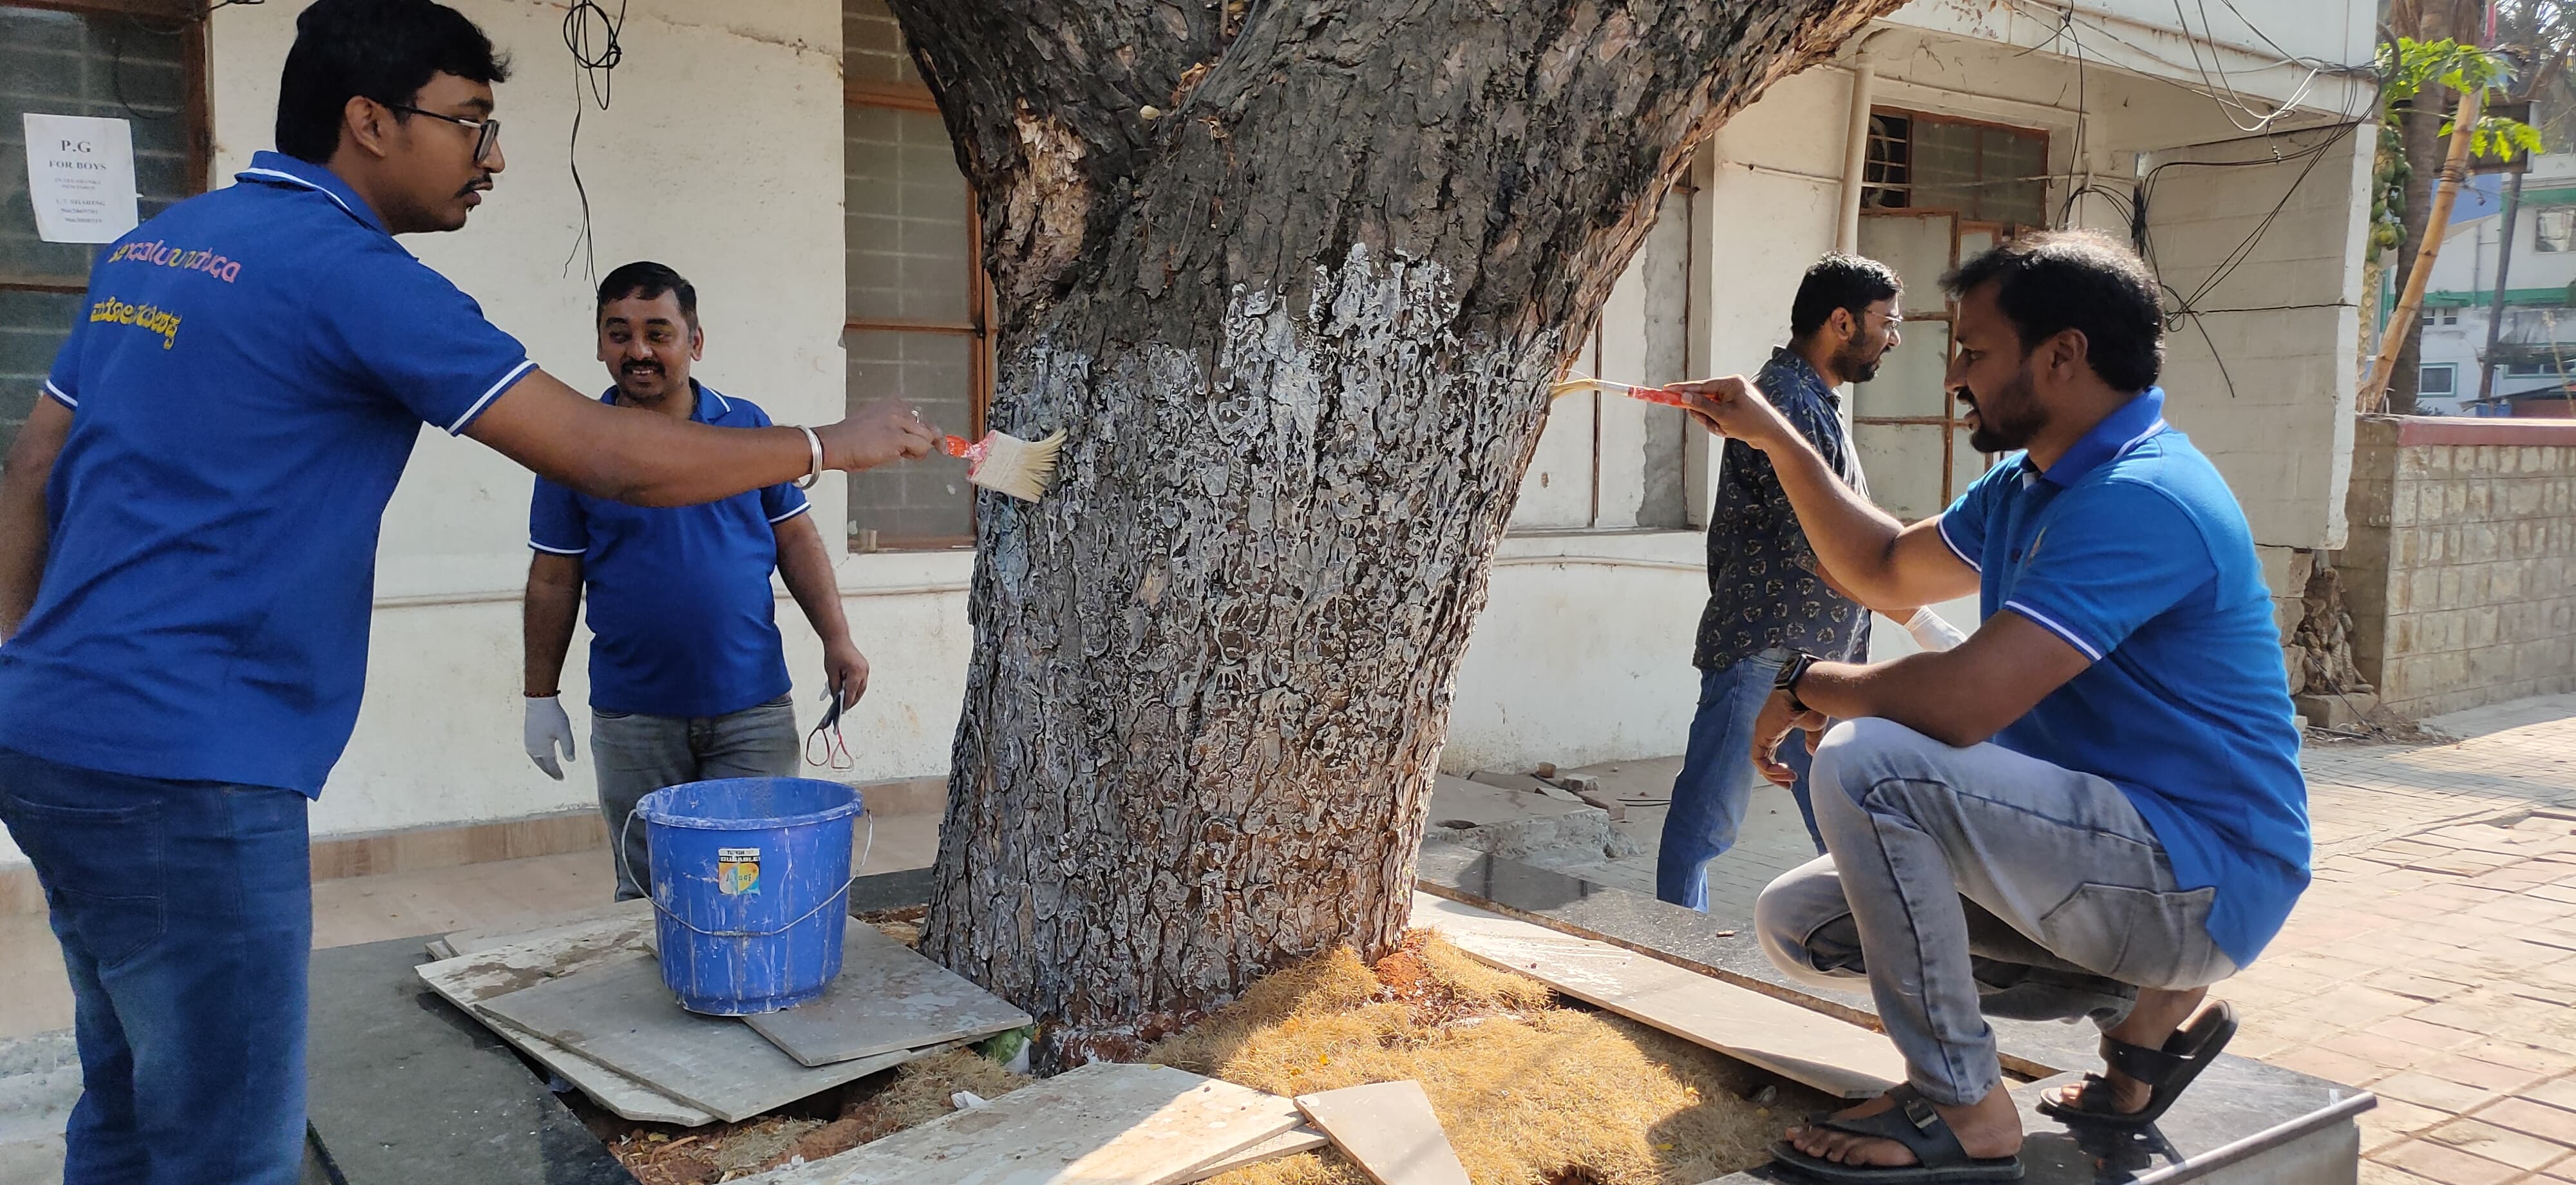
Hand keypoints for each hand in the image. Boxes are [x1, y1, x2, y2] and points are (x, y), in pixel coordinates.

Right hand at [523, 695, 575, 779]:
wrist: (539, 701)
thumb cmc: (553, 715)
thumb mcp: (564, 731)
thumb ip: (568, 747)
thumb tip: (571, 761)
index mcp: (543, 749)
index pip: (551, 766)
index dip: (557, 773)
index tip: (562, 779)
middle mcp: (534, 749)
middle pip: (542, 765)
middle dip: (550, 771)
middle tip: (557, 777)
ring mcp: (529, 742)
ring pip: (537, 759)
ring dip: (544, 765)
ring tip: (550, 768)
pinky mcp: (528, 736)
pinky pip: (533, 752)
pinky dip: (539, 757)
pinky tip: (542, 755)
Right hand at [820, 398, 941, 470]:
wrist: (836, 444)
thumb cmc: (851, 439)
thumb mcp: (875, 424)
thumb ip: (893, 426)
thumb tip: (909, 439)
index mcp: (891, 403)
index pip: (918, 416)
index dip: (922, 431)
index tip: (925, 441)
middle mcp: (897, 409)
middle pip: (927, 426)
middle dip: (924, 442)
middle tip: (915, 453)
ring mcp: (898, 421)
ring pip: (927, 437)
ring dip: (918, 450)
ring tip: (902, 455)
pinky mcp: (898, 437)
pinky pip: (922, 446)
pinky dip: (916, 455)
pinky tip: (900, 456)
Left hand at [823, 639, 870, 708]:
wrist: (838, 639)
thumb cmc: (834, 652)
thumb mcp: (831, 672)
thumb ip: (834, 687)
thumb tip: (836, 698)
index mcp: (856, 672)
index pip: (852, 693)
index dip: (847, 703)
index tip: (842, 710)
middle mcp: (864, 671)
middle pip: (859, 692)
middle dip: (852, 700)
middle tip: (844, 708)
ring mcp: (866, 669)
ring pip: (862, 688)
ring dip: (855, 694)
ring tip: (846, 701)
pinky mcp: (864, 667)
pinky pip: (862, 682)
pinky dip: (856, 687)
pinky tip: (849, 691)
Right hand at [1662, 375, 1797, 450]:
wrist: (1773, 436)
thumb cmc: (1751, 423)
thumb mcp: (1723, 415)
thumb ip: (1702, 405)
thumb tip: (1685, 397)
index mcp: (1731, 383)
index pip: (1701, 385)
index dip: (1683, 389)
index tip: (1667, 390)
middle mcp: (1733, 388)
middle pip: (1705, 400)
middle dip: (1705, 415)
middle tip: (1709, 423)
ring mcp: (1735, 398)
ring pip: (1711, 410)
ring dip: (1713, 422)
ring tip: (1723, 430)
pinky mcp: (1736, 409)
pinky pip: (1719, 416)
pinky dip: (1720, 425)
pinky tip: (1729, 432)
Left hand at [1752, 689, 1827, 786]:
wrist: (1809, 690)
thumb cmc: (1813, 703)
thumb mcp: (1814, 726)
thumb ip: (1811, 740)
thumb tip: (1812, 753)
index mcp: (1776, 727)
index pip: (1769, 751)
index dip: (1777, 767)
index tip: (1791, 776)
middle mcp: (1767, 730)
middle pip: (1762, 759)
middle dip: (1774, 775)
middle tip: (1787, 786)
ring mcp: (1762, 731)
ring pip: (1759, 761)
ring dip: (1773, 775)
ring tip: (1789, 780)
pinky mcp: (1762, 733)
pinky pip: (1758, 759)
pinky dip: (1769, 769)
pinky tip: (1786, 772)